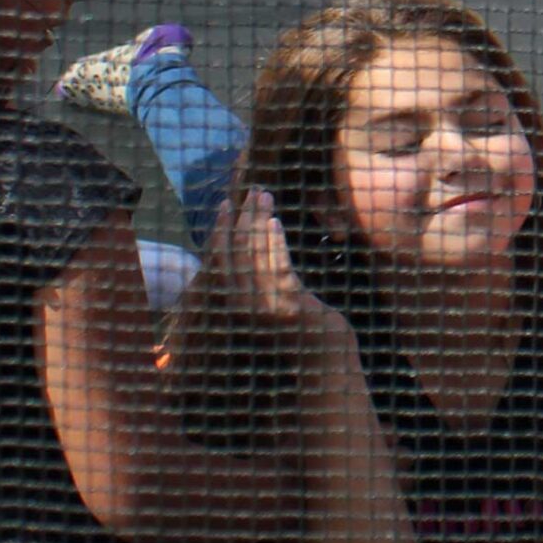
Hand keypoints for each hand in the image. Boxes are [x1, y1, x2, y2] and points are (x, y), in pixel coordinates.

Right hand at [206, 190, 347, 346]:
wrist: (323, 352)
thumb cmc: (298, 324)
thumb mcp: (269, 300)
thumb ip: (254, 278)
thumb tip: (247, 241)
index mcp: (233, 303)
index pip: (220, 258)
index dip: (220, 229)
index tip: (225, 204)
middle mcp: (243, 305)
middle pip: (237, 251)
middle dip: (243, 217)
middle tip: (251, 190)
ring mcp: (265, 305)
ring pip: (256, 254)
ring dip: (259, 220)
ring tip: (263, 196)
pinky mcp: (288, 303)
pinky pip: (277, 267)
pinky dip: (274, 242)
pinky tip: (274, 223)